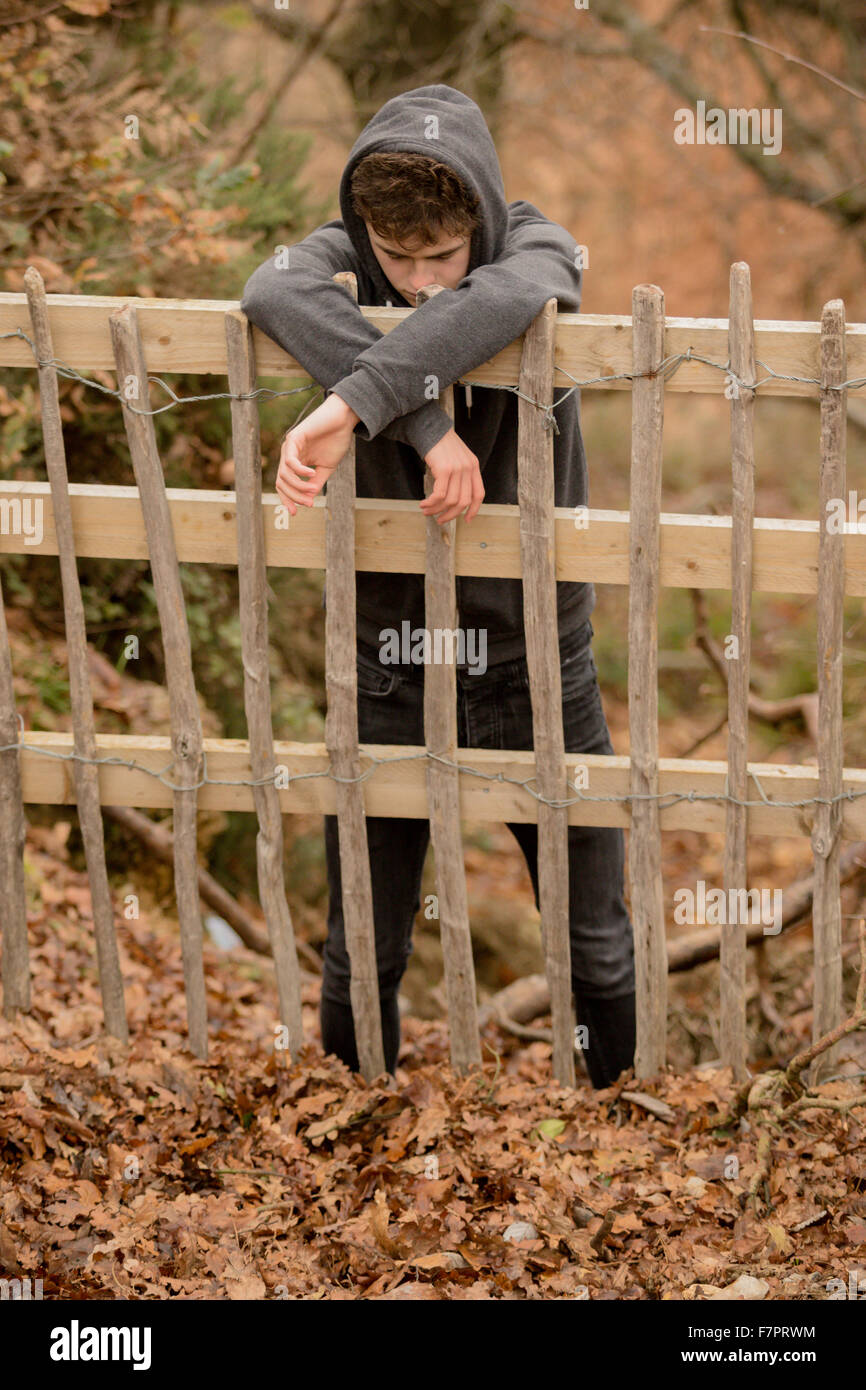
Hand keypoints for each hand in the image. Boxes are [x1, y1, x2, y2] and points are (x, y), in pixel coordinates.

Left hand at [276, 393, 359, 515]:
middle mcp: (288, 455)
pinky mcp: (293, 438)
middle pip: (281, 483)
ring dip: (299, 486)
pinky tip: (312, 474)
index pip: (284, 485)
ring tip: (313, 489)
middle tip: (309, 504)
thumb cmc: (335, 440)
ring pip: (285, 475)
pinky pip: (291, 461)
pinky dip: (300, 471)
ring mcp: (289, 446)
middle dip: (293, 497)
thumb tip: (308, 499)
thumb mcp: (326, 468)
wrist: (343, 419)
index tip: (295, 513)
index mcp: (295, 462)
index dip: (288, 500)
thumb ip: (316, 483)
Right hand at [420, 427, 483, 524]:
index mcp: (473, 466)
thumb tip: (453, 498)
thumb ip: (460, 474)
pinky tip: (424, 504)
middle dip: (451, 515)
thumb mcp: (457, 458)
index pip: (478, 494)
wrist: (430, 428)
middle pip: (463, 501)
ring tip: (427, 511)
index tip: (467, 520)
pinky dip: (431, 503)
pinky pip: (439, 495)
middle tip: (440, 520)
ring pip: (450, 500)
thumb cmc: (440, 444)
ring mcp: (457, 469)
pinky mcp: (444, 469)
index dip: (474, 510)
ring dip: (437, 510)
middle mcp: (468, 468)